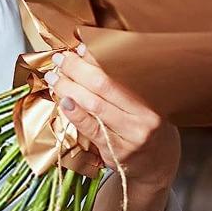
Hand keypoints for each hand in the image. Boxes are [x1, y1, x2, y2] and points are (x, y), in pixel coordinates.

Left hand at [46, 44, 179, 190]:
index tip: (78, 47)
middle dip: (77, 70)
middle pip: (104, 87)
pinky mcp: (115, 153)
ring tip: (54, 77)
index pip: (119, 74)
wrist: (157, 164)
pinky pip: (90, 129)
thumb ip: (119, 86)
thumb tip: (87, 56)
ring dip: (69, 88)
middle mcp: (143, 120)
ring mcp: (129, 138)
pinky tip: (63, 101)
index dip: (95, 59)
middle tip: (59, 59)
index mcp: (151, 102)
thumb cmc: (145, 128)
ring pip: (95, 106)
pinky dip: (74, 113)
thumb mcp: (141, 105)